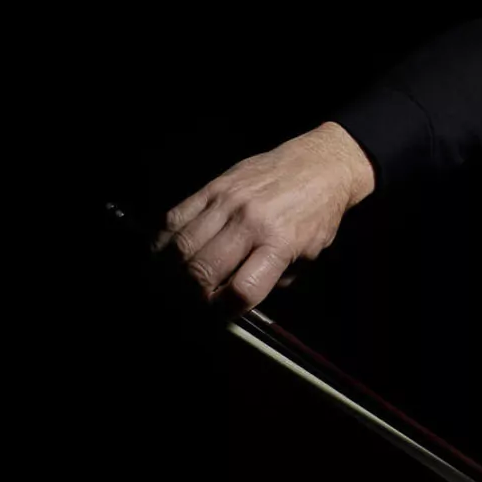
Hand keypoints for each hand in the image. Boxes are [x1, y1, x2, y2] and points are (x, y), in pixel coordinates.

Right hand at [153, 121, 375, 309]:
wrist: (319, 164)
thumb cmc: (316, 212)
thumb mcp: (308, 255)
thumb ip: (273, 280)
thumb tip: (236, 302)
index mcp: (280, 242)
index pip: (242, 290)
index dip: (223, 313)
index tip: (217, 318)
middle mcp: (251, 222)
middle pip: (202, 272)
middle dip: (190, 298)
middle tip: (189, 305)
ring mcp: (228, 202)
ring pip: (180, 247)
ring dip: (170, 274)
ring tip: (172, 285)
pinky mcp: (213, 186)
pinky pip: (174, 218)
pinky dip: (162, 242)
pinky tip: (165, 256)